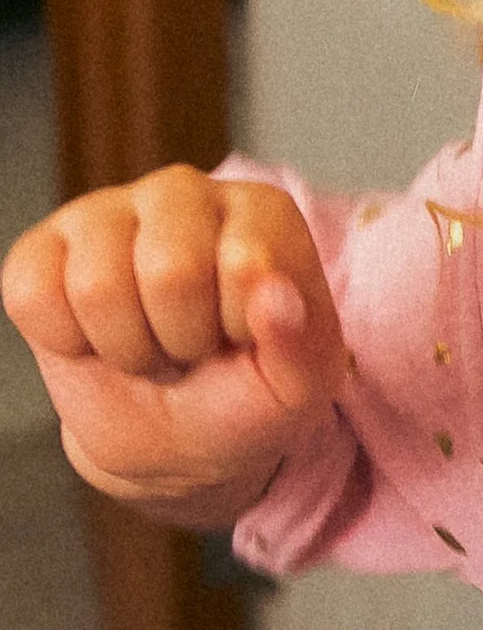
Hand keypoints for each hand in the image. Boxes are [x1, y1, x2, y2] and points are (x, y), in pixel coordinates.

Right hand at [1, 168, 347, 527]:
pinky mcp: (44, 246)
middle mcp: (183, 192)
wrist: (176, 438)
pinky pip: (34, 294)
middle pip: (169, 272)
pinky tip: (96, 339)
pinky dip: (66, 342)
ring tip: (150, 347)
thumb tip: (275, 295)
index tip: (244, 340)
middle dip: (181, 343)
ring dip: (126, 348)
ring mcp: (107, 211)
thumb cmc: (246, 398)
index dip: (237, 330)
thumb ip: (300, 347)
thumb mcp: (298, 391)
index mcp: (261, 212)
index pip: (243, 266)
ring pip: (97, 287)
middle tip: (192, 351)